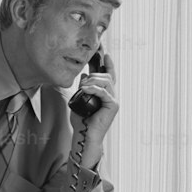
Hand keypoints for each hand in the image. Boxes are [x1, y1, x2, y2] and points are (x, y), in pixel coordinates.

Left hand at [70, 49, 118, 168]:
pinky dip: (94, 88)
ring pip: (106, 81)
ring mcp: (112, 101)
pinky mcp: (113, 106)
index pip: (108, 75)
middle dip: (94, 74)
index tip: (105, 54)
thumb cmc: (81, 121)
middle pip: (106, 76)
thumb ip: (82, 88)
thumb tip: (83, 75)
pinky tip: (86, 89)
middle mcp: (110, 96)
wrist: (83, 136)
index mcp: (103, 94)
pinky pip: (105, 92)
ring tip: (83, 87)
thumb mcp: (78, 100)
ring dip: (93, 81)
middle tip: (83, 82)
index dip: (108, 64)